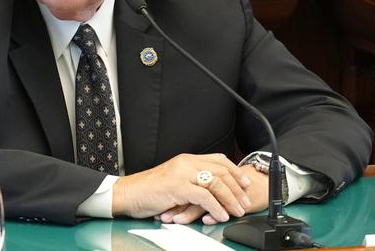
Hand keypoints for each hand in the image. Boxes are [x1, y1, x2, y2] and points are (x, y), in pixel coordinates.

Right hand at [111, 153, 252, 224]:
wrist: (128, 193)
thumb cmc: (149, 190)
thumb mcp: (174, 180)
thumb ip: (191, 180)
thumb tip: (212, 190)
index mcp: (186, 159)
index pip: (218, 160)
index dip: (235, 171)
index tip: (246, 183)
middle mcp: (185, 163)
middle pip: (220, 171)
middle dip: (237, 188)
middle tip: (245, 201)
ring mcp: (181, 174)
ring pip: (215, 183)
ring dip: (230, 199)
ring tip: (237, 211)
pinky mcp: (177, 187)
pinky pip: (203, 196)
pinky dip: (216, 207)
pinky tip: (221, 214)